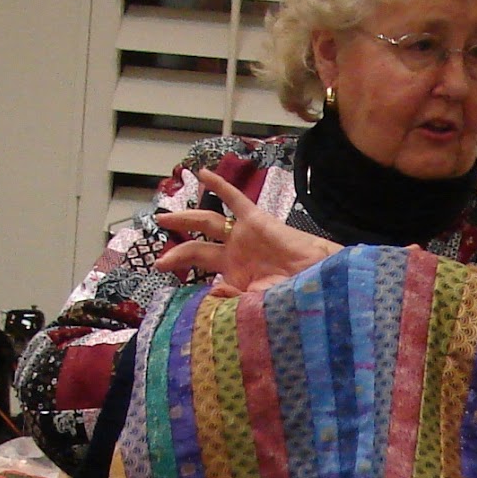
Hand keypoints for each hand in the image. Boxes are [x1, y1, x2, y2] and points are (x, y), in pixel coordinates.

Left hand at [155, 168, 338, 295]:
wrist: (318, 280)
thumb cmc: (292, 296)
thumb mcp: (255, 304)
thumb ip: (231, 300)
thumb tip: (210, 291)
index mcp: (235, 277)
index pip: (203, 273)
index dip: (185, 275)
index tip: (167, 279)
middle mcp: (235, 255)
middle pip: (198, 249)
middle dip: (177, 251)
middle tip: (158, 259)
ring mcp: (244, 236)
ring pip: (208, 222)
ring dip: (186, 218)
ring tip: (164, 218)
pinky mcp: (255, 220)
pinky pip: (234, 198)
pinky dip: (219, 186)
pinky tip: (201, 173)